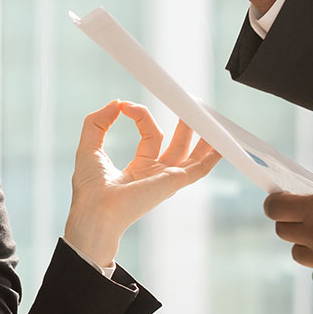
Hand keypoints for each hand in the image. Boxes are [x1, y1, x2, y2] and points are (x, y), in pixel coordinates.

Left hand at [65, 101, 222, 266]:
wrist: (94, 210)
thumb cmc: (89, 189)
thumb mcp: (89, 147)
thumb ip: (97, 122)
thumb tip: (116, 103)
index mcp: (139, 168)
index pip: (150, 135)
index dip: (141, 115)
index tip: (125, 105)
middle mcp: (156, 174)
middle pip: (177, 144)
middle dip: (184, 124)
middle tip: (189, 102)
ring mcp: (166, 179)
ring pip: (193, 154)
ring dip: (202, 135)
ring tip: (207, 114)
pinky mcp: (173, 182)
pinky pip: (200, 168)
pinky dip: (214, 155)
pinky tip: (223, 142)